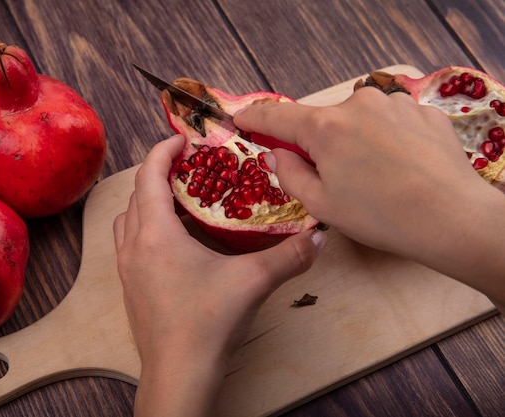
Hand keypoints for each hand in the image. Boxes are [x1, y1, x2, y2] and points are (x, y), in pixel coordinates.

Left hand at [113, 134, 325, 416]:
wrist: (179, 374)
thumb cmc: (207, 324)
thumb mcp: (253, 282)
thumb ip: (289, 256)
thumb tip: (319, 237)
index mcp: (155, 234)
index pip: (150, 175)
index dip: (164, 150)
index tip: (183, 139)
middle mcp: (134, 246)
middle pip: (137, 194)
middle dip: (159, 174)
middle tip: (189, 167)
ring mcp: (128, 269)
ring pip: (128, 220)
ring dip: (149, 202)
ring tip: (180, 200)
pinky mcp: (131, 288)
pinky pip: (131, 244)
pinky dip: (147, 229)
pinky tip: (175, 243)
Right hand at [234, 88, 504, 309]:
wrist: (452, 218)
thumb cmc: (379, 217)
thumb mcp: (322, 205)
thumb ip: (290, 173)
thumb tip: (277, 153)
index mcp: (325, 127)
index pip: (277, 115)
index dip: (255, 117)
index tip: (241, 119)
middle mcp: (358, 103)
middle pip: (322, 120)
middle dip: (318, 143)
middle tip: (330, 176)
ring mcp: (394, 103)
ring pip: (358, 119)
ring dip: (355, 140)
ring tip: (373, 176)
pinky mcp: (423, 111)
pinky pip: (389, 121)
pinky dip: (385, 139)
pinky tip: (399, 167)